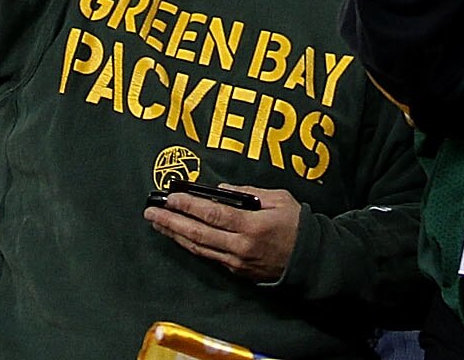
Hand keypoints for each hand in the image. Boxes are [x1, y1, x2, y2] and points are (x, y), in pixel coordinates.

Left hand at [145, 186, 302, 282]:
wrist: (313, 261)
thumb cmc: (298, 225)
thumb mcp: (279, 199)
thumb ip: (249, 192)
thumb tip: (221, 192)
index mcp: (251, 226)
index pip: (212, 215)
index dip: (189, 206)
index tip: (170, 197)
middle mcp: (240, 247)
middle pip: (198, 234)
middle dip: (171, 221)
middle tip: (150, 212)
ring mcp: (237, 263)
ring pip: (198, 248)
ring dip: (175, 235)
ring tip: (157, 223)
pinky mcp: (237, 272)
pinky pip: (208, 257)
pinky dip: (190, 245)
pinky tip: (179, 236)